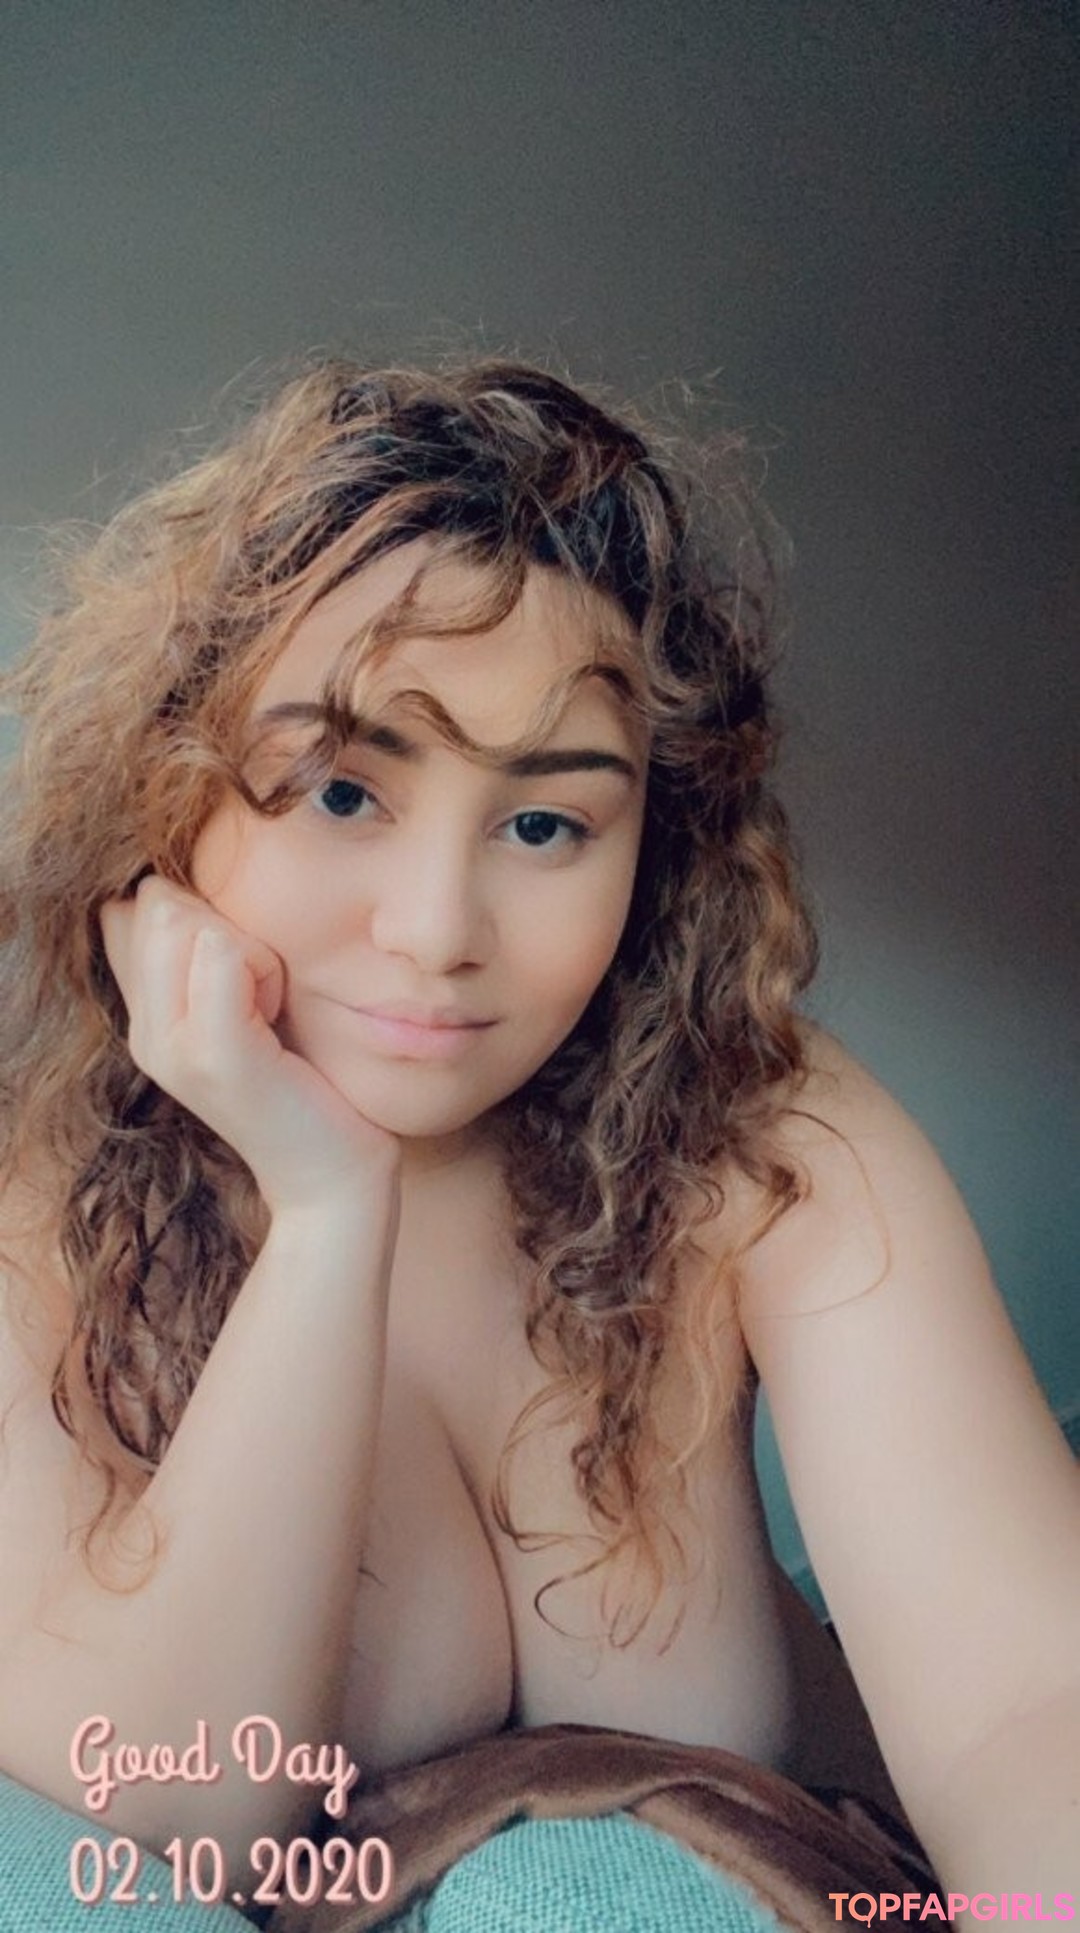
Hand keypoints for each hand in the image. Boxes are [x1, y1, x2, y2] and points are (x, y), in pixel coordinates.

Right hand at [99, 875, 400, 1215]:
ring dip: (249, 946)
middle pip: (157, 904)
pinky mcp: (215, 1054)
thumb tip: (172, 887)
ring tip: (271, 1007)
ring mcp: (172, 1047)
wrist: (333, 1173)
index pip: (129, 909)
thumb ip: (203, 955)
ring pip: (186, 921)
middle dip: (224, 924)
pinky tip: (277, 1014)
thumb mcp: (245, 1006)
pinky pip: (222, 953)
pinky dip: (263, 967)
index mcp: (146, 1018)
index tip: (238, 974)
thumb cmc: (306, 1078)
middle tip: (263, 994)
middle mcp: (145, 1033)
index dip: (194, 913)